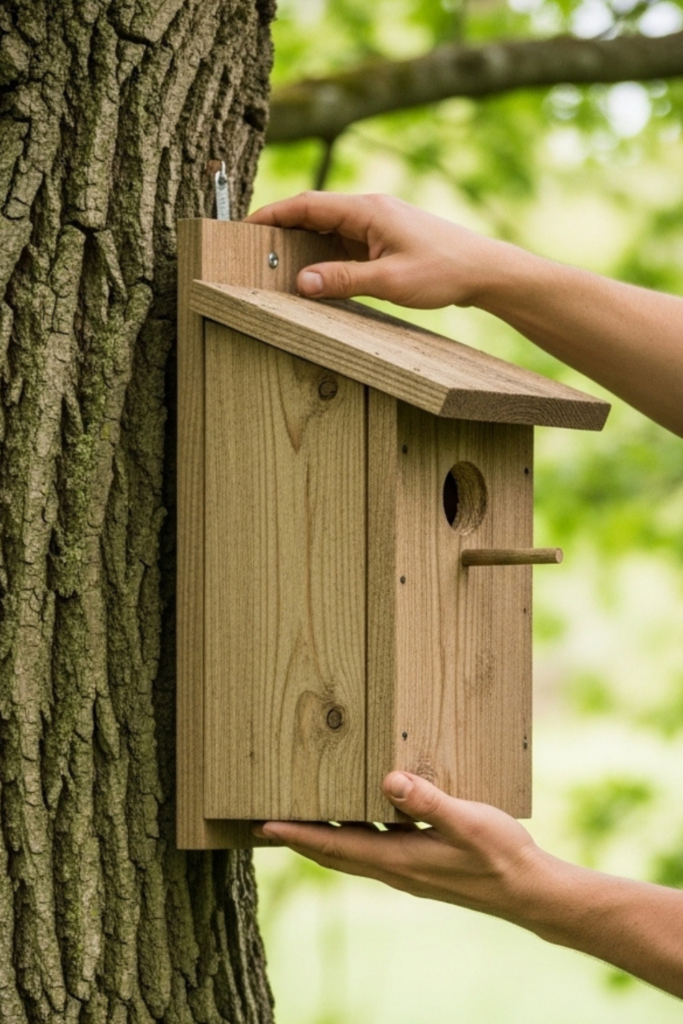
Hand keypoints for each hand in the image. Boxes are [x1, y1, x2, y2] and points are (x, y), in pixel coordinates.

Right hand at [246, 192, 509, 308]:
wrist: (484, 270)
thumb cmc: (443, 272)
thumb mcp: (389, 281)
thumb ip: (342, 280)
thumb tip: (300, 283)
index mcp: (367, 209)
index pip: (307, 205)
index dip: (273, 214)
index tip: (245, 227)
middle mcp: (369, 210)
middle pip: (313, 214)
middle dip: (281, 230)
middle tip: (252, 250)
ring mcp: (377, 225)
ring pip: (328, 229)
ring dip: (303, 244)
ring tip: (274, 265)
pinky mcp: (385, 240)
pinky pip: (344, 243)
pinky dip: (324, 254)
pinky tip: (314, 273)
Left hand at [255, 771, 549, 922]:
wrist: (529, 891)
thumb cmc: (501, 856)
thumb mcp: (468, 822)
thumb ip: (429, 801)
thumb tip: (388, 780)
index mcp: (400, 860)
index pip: (335, 847)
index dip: (298, 836)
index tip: (266, 825)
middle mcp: (396, 869)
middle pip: (335, 854)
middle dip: (301, 838)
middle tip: (268, 821)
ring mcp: (408, 870)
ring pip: (353, 853)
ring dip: (325, 838)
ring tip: (303, 818)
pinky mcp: (421, 866)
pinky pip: (374, 850)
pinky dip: (354, 835)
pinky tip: (360, 817)